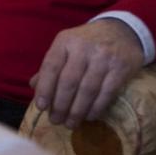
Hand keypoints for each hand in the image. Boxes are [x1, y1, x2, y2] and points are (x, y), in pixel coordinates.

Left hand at [29, 19, 143, 128]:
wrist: (121, 31)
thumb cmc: (87, 43)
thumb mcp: (66, 46)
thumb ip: (51, 65)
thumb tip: (34, 87)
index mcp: (65, 41)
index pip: (51, 66)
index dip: (45, 88)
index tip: (41, 107)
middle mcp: (83, 48)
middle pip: (69, 81)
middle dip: (61, 105)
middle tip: (56, 120)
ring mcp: (104, 58)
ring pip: (88, 90)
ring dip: (77, 111)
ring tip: (70, 123)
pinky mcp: (121, 68)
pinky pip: (106, 93)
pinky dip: (96, 108)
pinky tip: (89, 116)